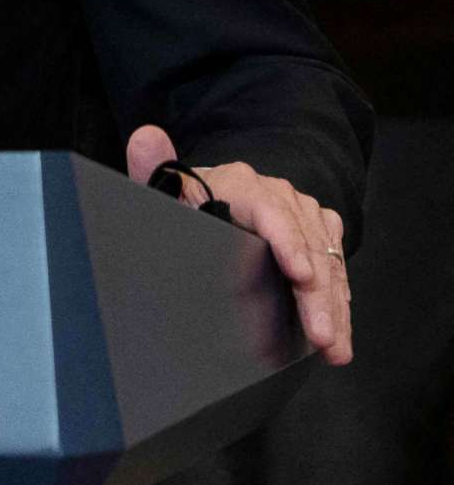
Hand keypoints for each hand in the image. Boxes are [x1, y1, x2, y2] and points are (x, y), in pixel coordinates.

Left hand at [128, 124, 351, 365]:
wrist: (207, 194)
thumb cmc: (182, 199)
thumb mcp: (164, 187)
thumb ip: (153, 167)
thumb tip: (146, 136)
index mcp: (239, 183)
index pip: (270, 211)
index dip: (287, 243)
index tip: (300, 276)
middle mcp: (279, 194)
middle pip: (306, 244)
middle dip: (317, 294)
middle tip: (321, 335)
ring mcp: (303, 213)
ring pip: (328, 261)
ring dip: (334, 307)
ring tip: (335, 348)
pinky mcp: (319, 231)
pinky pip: (336, 268)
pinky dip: (339, 303)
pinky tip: (339, 335)